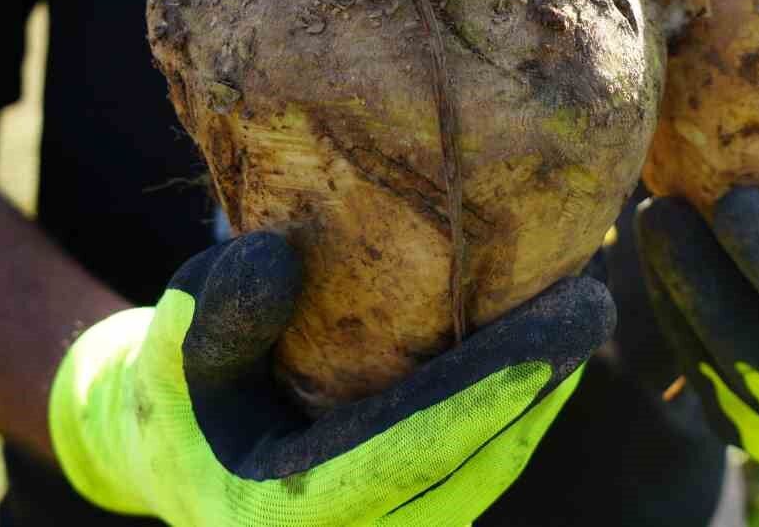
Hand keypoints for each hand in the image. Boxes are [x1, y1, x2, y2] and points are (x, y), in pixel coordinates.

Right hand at [48, 232, 612, 525]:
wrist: (179, 460)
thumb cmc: (175, 395)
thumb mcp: (166, 348)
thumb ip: (213, 312)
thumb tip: (275, 258)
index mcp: (284, 517)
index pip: (407, 452)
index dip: (485, 390)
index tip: (551, 328)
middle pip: (469, 464)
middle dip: (537, 383)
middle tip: (592, 301)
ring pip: (488, 470)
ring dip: (541, 395)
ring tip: (584, 312)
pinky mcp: (415, 519)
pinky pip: (480, 467)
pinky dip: (519, 409)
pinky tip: (553, 347)